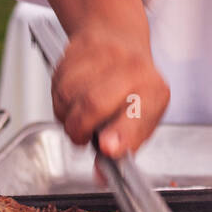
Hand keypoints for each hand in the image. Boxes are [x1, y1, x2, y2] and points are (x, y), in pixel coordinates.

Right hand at [50, 24, 169, 158]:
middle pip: (94, 104)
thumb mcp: (140, 117)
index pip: (137, 114)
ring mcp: (105, 55)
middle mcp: (133, 69)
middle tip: (80, 136)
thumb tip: (101, 175)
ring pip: (69, 95)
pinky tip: (73, 94)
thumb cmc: (132, 85)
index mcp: (153, 92)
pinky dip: (60, 97)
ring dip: (67, 113)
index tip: (107, 148)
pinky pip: (57, 82)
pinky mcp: (79, 47)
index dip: (121, 134)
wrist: (118, 37)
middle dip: (79, 128)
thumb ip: (123, 146)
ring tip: (79, 113)